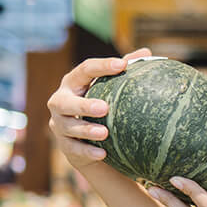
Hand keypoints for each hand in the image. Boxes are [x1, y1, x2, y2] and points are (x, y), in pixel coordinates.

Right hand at [47, 48, 150, 170]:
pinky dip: (87, 152)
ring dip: (86, 130)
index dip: (102, 66)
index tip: (122, 65)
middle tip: (104, 108)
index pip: (84, 70)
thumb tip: (147, 52)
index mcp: (74, 82)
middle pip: (64, 102)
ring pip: (68, 127)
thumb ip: (126, 68)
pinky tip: (103, 154)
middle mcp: (60, 101)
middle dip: (83, 105)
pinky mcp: (64, 145)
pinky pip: (74, 149)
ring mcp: (59, 124)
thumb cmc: (103, 105)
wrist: (90, 140)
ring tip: (105, 133)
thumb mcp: (112, 88)